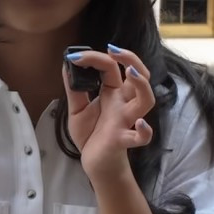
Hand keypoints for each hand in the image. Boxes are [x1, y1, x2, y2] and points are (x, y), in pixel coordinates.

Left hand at [63, 47, 155, 187]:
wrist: (95, 163)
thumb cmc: (90, 135)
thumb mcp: (77, 109)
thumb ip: (74, 89)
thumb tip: (66, 65)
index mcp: (113, 93)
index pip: (111, 67)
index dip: (95, 58)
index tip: (74, 57)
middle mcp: (123, 104)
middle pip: (140, 75)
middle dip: (131, 59)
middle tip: (113, 50)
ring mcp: (126, 121)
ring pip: (146, 100)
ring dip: (142, 85)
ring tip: (130, 73)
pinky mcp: (123, 139)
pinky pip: (141, 137)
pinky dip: (144, 131)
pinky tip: (140, 125)